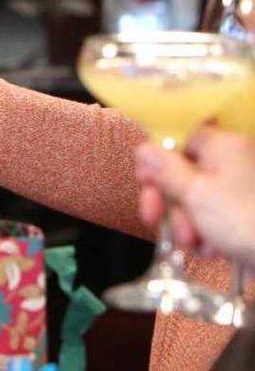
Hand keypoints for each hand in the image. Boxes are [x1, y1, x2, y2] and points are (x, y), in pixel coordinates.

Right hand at [136, 126, 254, 267]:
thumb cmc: (244, 222)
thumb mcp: (195, 195)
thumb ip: (165, 170)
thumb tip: (144, 148)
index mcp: (223, 145)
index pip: (178, 139)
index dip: (156, 161)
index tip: (145, 184)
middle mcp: (235, 160)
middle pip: (185, 170)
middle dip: (169, 200)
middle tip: (155, 220)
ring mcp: (243, 188)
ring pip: (198, 196)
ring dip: (187, 222)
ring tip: (194, 245)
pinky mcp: (248, 213)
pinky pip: (216, 214)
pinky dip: (208, 232)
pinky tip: (212, 251)